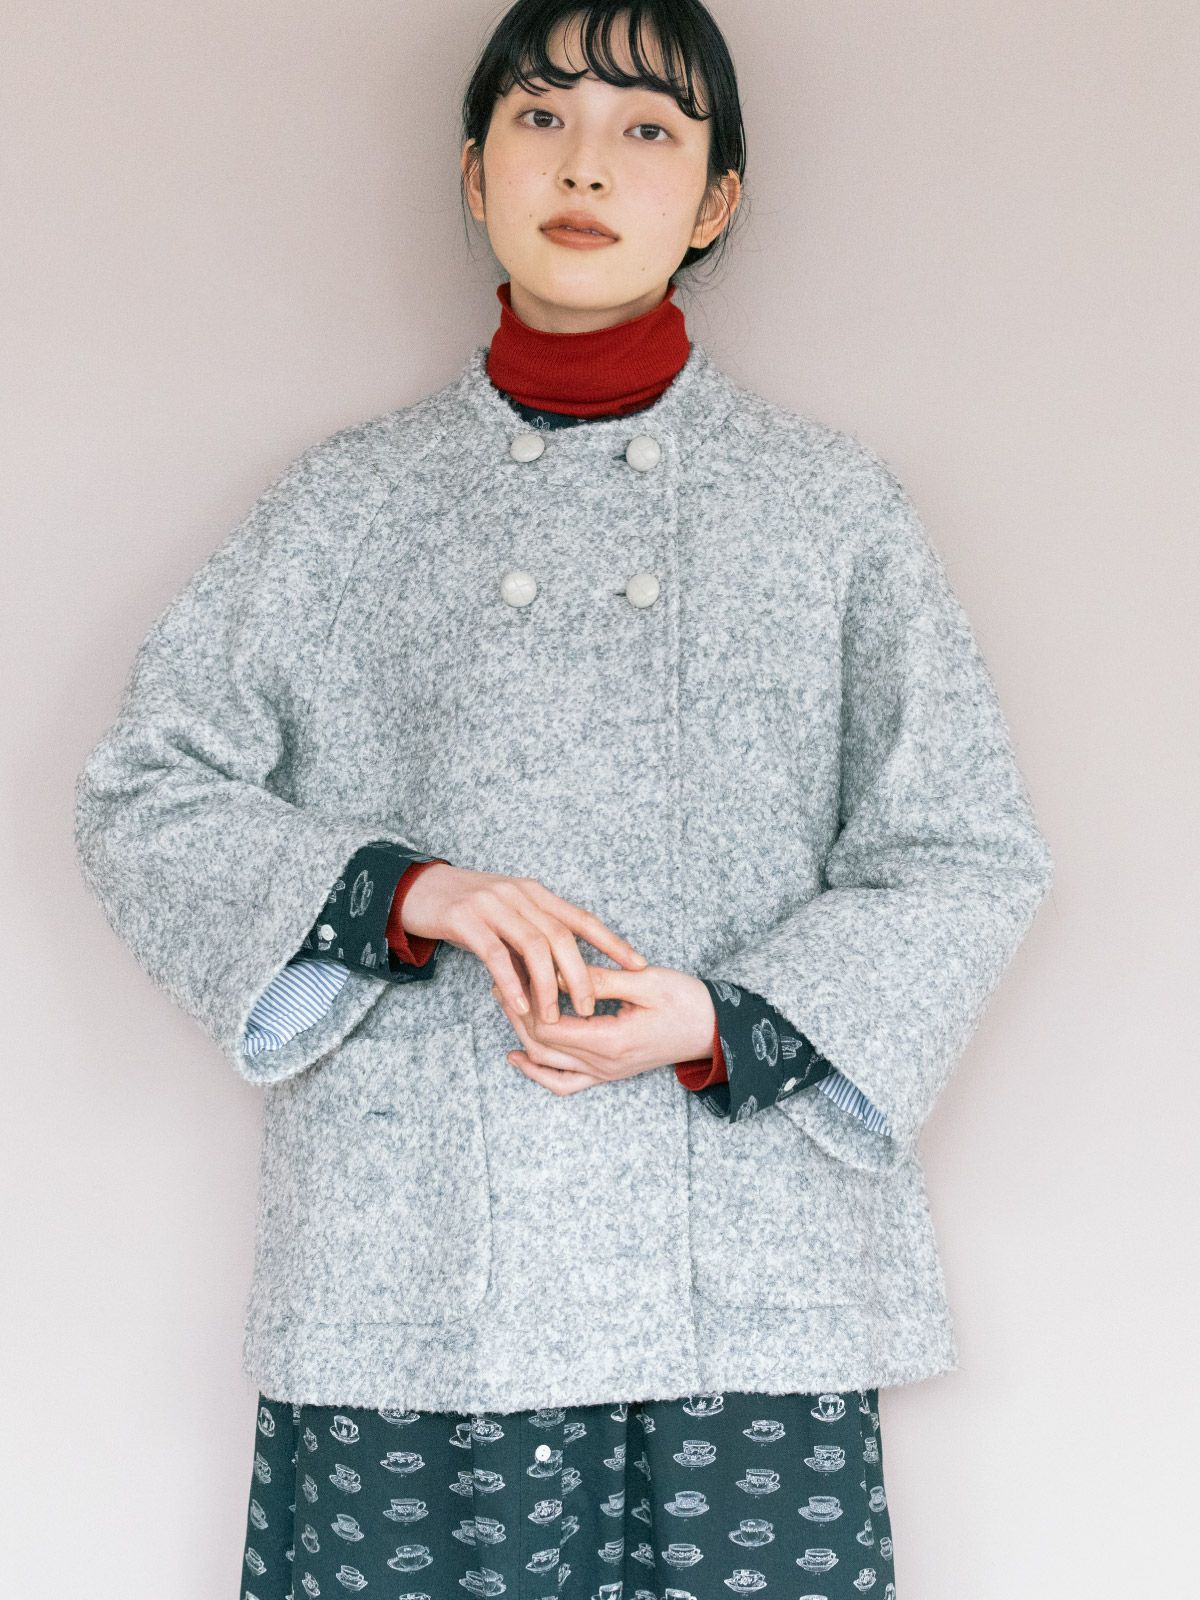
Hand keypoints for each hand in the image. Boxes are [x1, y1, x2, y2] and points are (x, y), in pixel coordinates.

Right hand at [400, 864, 647, 1020]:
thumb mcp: (508, 916)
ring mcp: (492, 904)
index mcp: (536, 893)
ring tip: (555, 1017)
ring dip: (547, 986)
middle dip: (581, 975)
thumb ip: (535, 936)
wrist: (418, 890)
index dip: (612, 942)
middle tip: (590, 1008)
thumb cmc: (468, 910)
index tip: (638, 965)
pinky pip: (495, 954)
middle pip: (562, 936)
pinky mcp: (465, 918)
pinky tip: (521, 1005)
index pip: (582, 918)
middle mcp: (519, 894)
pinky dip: (512, 982)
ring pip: (533, 946)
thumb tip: (567, 972)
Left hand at [490, 962, 716, 1095]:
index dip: (526, 998)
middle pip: (540, 1044)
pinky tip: (517, 1056)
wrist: (716, 1029)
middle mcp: (604, 1064)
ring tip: (504, 1001)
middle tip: (499, 978)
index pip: (550, 1025)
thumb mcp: (643, 982)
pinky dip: (537, 1073)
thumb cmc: (686, 1000)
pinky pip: (564, 1084)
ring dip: (520, 1034)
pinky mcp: (608, 1073)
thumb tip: (554, 971)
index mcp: (612, 1040)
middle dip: (516, 1011)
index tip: (514, 967)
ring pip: (546, 1063)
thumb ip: (597, 980)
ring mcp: (605, 1073)